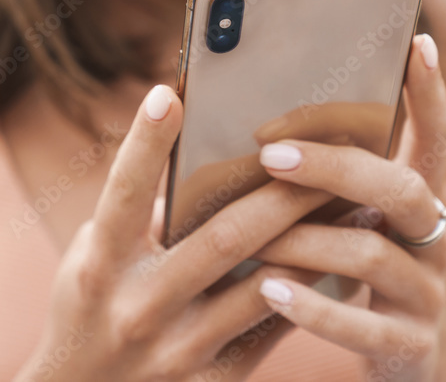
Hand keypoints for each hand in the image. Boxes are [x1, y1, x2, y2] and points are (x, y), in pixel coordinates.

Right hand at [16, 85, 338, 381]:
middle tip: (330, 151)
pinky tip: (338, 258)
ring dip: (314, 240)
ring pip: (264, 284)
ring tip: (357, 202)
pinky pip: (273, 327)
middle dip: (283, 192)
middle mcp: (139, 307)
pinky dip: (307, 288)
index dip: (145, 144)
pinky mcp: (215, 381)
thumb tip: (205, 166)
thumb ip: (139, 218)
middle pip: (223, 238)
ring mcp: (180, 351)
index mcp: (100, 267)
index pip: (123, 194)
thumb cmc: (88, 310)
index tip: (169, 92)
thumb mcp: (93, 259)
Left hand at [252, 34, 445, 380]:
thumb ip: (319, 184)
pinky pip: (362, 326)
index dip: (431, 93)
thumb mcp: (347, 220)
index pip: (436, 137)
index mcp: (418, 199)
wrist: (398, 361)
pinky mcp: (411, 345)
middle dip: (335, 167)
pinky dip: (313, 309)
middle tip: (271, 155)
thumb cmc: (349, 269)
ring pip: (371, 254)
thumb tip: (249, 134)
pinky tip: (270, 293)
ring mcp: (427, 293)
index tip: (418, 43)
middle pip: (402, 187)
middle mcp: (435, 238)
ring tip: (252, 240)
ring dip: (303, 242)